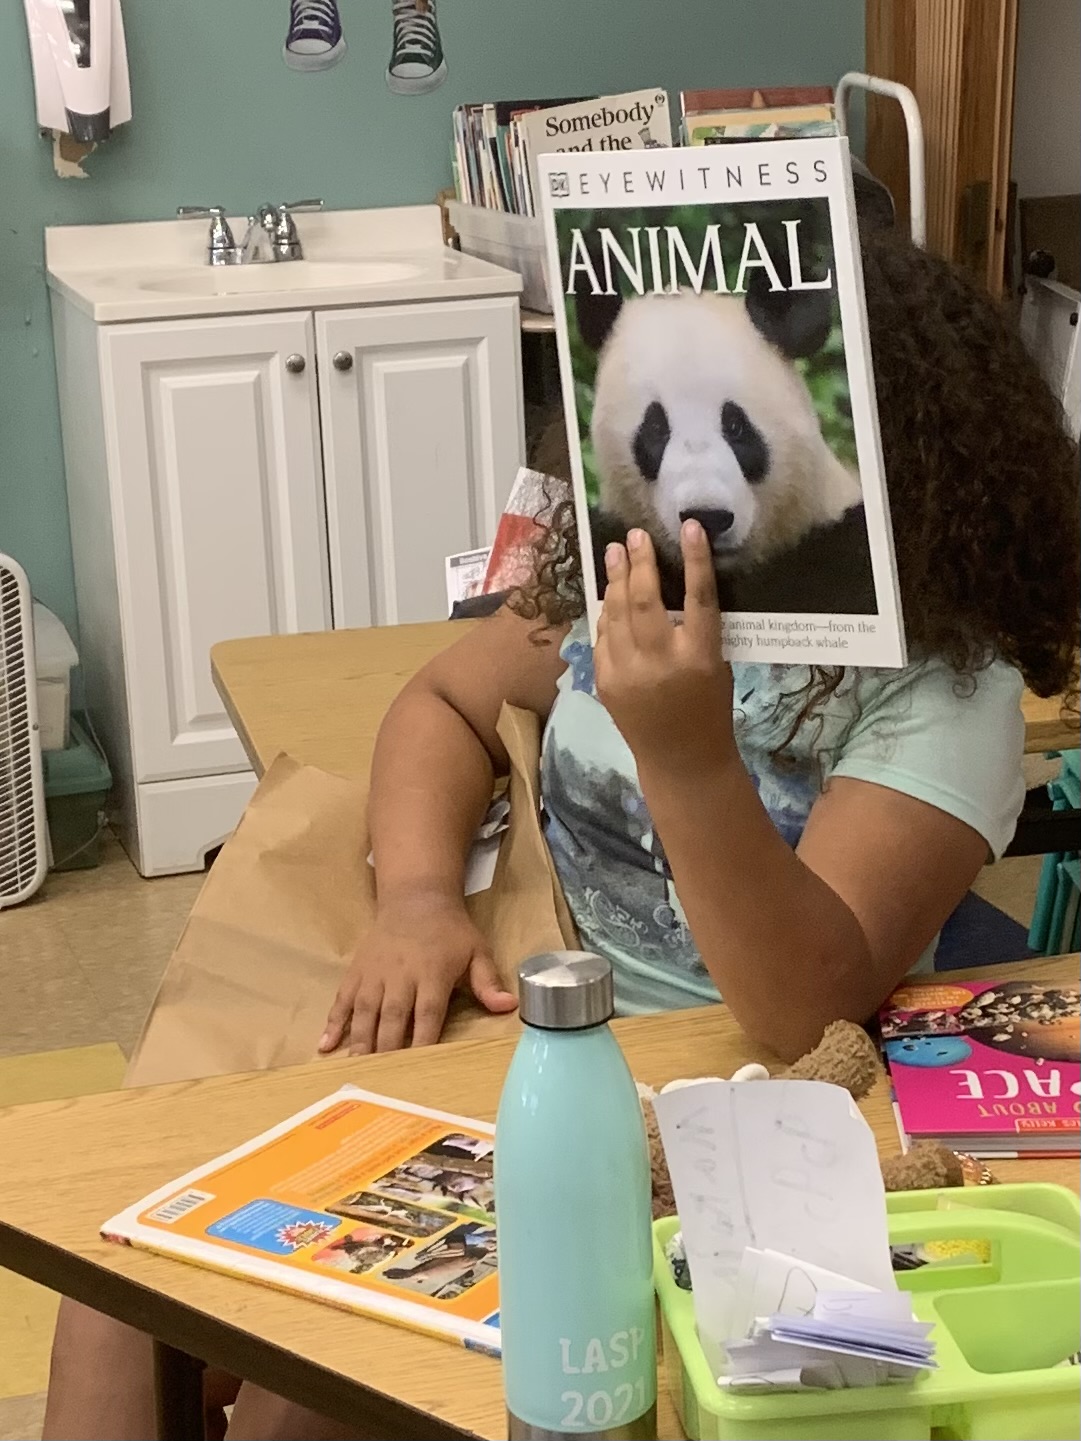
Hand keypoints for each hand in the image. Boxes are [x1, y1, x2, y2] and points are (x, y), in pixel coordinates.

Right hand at [319, 893, 515, 1054]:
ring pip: (364, 1010)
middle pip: (392, 1016)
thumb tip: (509, 1007)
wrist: (415, 897)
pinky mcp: (357, 971)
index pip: (427, 1013)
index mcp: (432, 973)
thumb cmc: (450, 930)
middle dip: (387, 1048)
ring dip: (360, 1041)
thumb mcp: (476, 950)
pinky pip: (342, 999)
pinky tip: (325, 1045)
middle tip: (381, 1080)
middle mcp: (400, 975)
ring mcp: (375, 973)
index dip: (423, 1041)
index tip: (418, 1069)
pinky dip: (333, 1022)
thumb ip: (488, 982)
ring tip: (355, 1069)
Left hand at [595, 521, 734, 776]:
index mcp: (700, 658)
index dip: (695, 560)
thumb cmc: (708, 707)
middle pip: (646, 601)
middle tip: (635, 535)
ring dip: (615, 580)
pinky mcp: (605, 682)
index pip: (699, 598)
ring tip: (615, 552)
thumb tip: (674, 581)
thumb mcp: (717, 665)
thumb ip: (697, 629)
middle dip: (639, 563)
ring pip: (616, 614)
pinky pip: (602, 636)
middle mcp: (661, 663)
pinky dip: (606, 612)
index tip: (690, 527)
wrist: (680, 759)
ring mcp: (627, 673)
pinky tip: (608, 594)